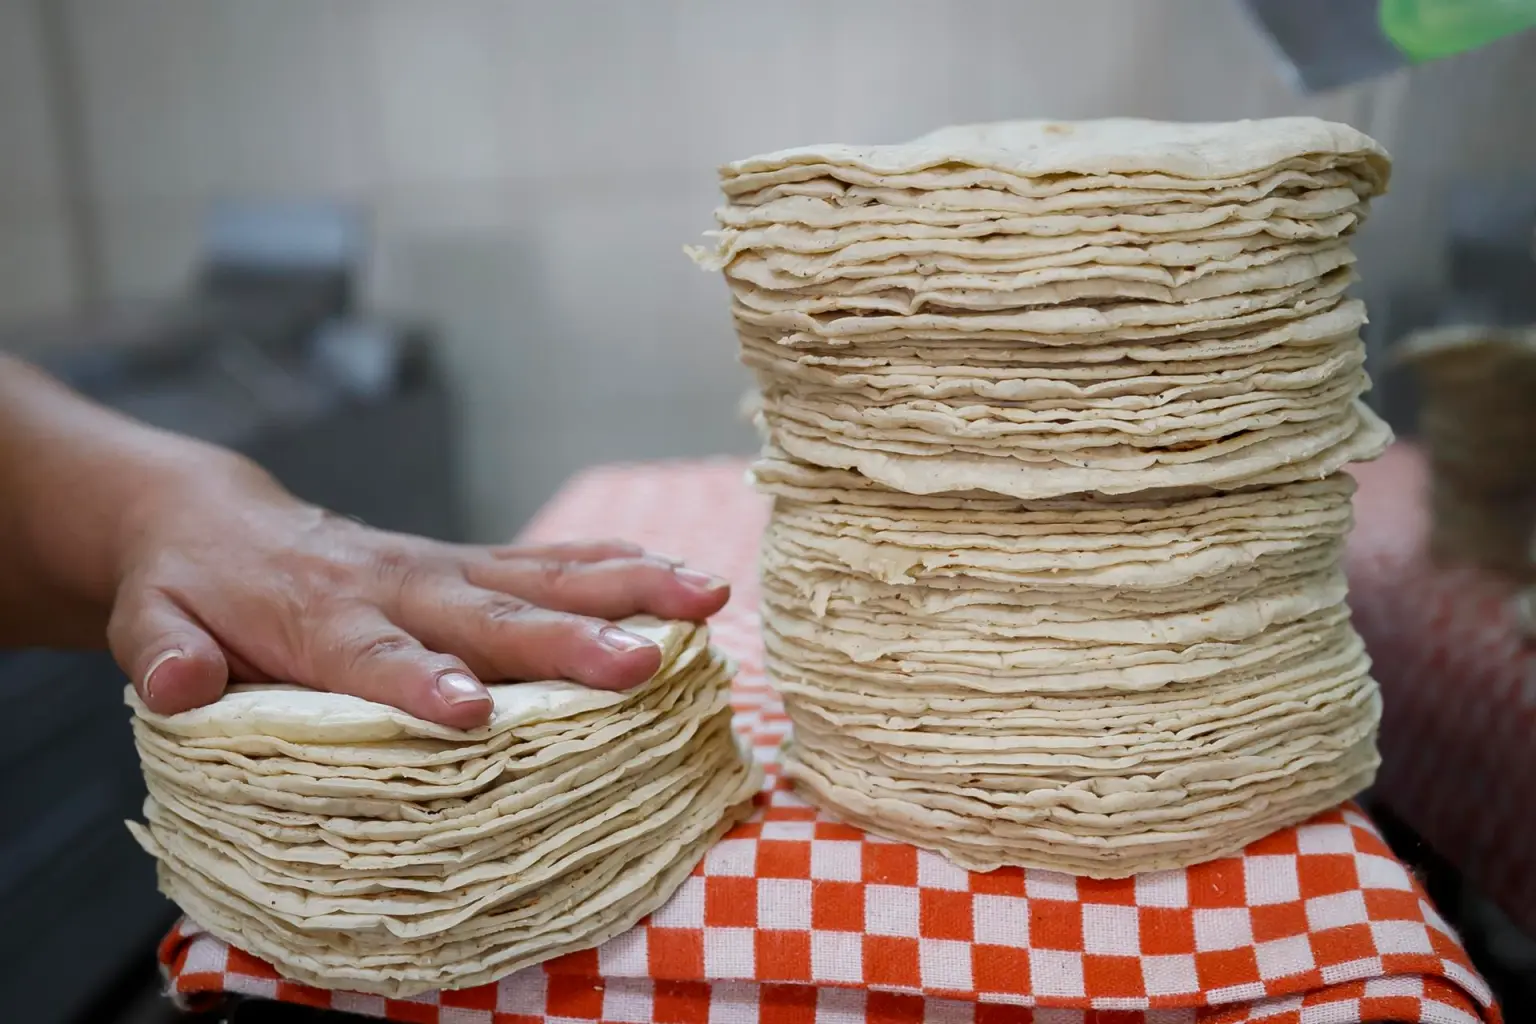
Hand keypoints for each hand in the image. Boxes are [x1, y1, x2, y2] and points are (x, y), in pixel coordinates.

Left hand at [109, 457, 729, 728]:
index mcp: (319, 614)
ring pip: (545, 576)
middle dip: (566, 642)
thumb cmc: (189, 586)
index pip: (374, 654)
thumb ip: (164, 650)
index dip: (420, 682)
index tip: (470, 712)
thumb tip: (177, 682)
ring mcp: (444, 568)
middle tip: (637, 664)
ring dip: (629, 588)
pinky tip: (681, 578)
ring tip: (705, 598)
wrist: (216, 517)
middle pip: (489, 616)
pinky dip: (619, 566)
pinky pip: (554, 561)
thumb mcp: (149, 618)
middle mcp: (398, 584)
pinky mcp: (471, 563)